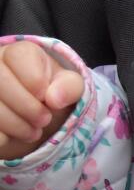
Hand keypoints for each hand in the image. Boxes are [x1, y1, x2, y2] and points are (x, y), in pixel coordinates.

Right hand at [0, 42, 83, 160]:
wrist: (33, 121)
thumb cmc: (51, 96)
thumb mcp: (69, 88)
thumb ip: (70, 87)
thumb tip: (55, 98)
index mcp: (18, 53)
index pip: (19, 56)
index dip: (34, 80)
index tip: (45, 97)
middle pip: (0, 81)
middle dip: (27, 107)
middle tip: (44, 120)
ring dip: (15, 125)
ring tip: (33, 131)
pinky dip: (1, 136)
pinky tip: (11, 136)